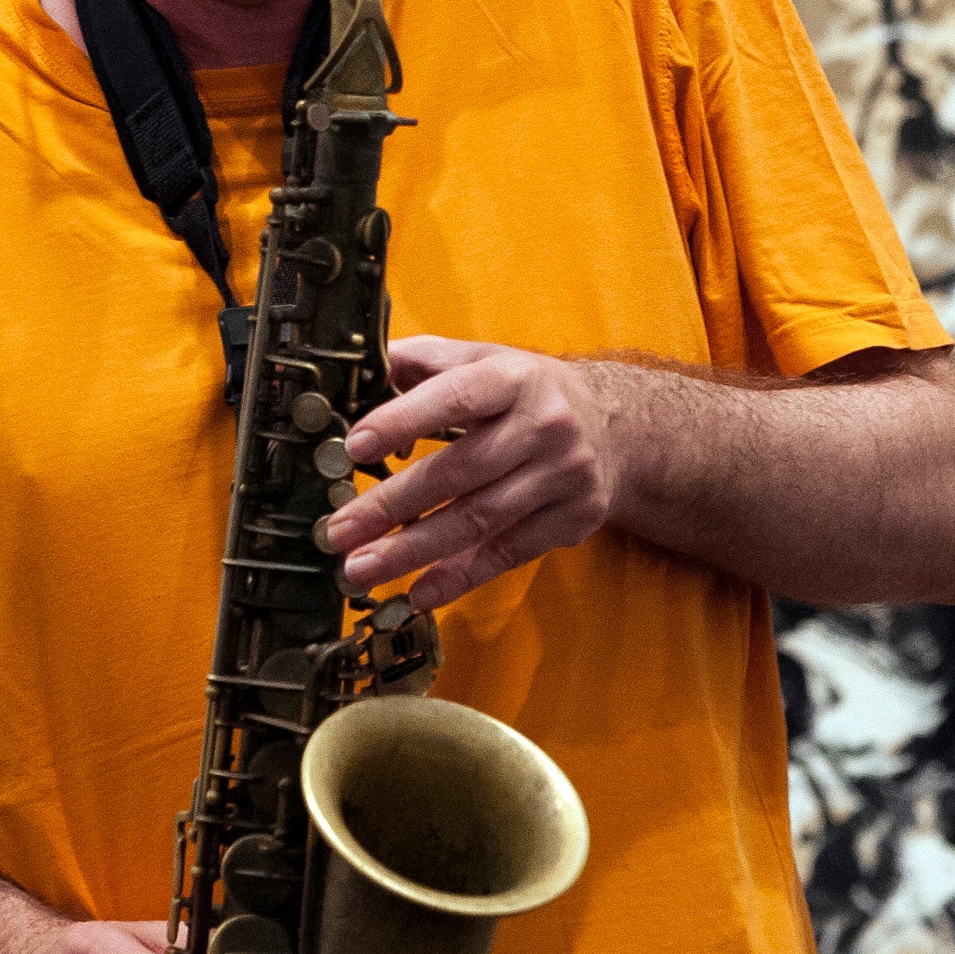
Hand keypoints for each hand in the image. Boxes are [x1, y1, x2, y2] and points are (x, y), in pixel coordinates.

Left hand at [323, 336, 622, 611]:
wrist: (615, 428)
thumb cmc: (525, 394)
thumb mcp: (483, 360)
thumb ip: (425, 361)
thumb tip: (364, 365)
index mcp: (512, 378)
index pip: (455, 397)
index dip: (404, 420)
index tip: (355, 446)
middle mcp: (543, 425)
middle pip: (460, 471)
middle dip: (393, 505)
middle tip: (339, 531)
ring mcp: (562, 476)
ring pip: (480, 520)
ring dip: (414, 550)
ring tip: (362, 569)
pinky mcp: (572, 519)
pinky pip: (508, 554)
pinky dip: (460, 576)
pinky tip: (418, 593)